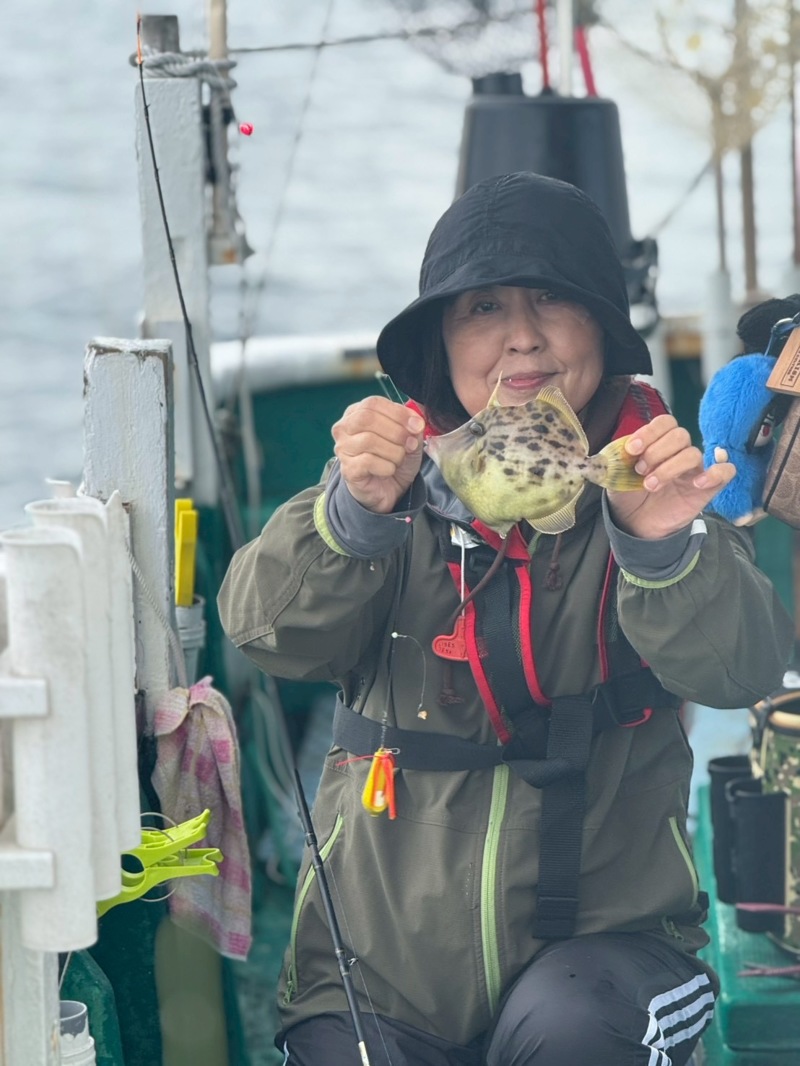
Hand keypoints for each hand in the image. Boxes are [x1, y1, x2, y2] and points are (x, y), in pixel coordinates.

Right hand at [332, 396, 425, 513]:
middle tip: (411, 444)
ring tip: (400, 459)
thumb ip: (411, 425)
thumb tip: (415, 423)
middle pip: (367, 418)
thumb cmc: (393, 457)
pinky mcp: (347, 470)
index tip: (417, 426)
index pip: (372, 403)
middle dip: (396, 431)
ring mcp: (343, 449)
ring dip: (394, 451)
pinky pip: (368, 462)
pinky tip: (390, 470)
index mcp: (356, 413)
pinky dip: (387, 467)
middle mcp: (344, 428)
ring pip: (369, 441)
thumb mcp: (408, 436)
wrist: (388, 488)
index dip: (398, 413)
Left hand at [606, 415, 736, 538]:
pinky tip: (697, 484)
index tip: (632, 449)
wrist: (636, 524)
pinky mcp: (708, 488)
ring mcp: (694, 469)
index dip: (650, 432)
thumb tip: (619, 450)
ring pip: (694, 453)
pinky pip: (726, 471)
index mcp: (658, 443)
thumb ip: (617, 461)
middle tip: (640, 470)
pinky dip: (715, 473)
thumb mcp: (615, 477)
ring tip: (651, 485)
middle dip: (657, 451)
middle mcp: (678, 452)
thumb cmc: (628, 495)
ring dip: (670, 468)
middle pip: (680, 435)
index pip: (664, 423)